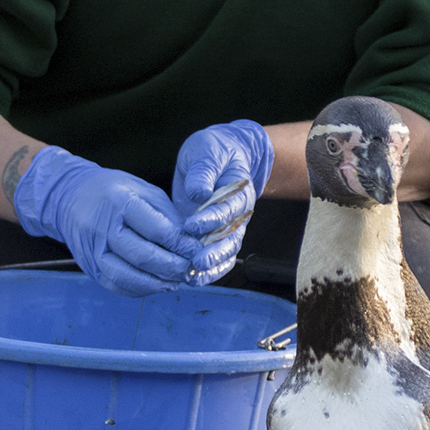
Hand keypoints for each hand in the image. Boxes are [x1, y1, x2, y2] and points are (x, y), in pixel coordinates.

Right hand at [11, 147, 192, 296]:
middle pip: (143, 256)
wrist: (69, 197)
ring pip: (127, 276)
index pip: (157, 230)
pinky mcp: (88, 266)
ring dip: (156, 284)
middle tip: (190, 269)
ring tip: (176, 282)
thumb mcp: (143, 190)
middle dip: (172, 267)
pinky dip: (139, 289)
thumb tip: (190, 244)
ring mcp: (92, 250)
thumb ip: (167, 216)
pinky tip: (155, 285)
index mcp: (120, 202)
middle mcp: (102, 227)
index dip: (181, 245)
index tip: (197, 250)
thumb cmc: (113, 191)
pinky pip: (115, 285)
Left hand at [172, 120, 274, 283]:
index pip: (227, 209)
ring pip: (226, 252)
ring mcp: (229, 227)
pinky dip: (209, 271)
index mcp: (239, 190)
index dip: (210, 218)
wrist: (223, 155)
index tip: (190, 224)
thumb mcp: (206, 150)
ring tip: (192, 276)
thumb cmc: (214, 150)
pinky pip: (219, 258)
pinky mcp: (217, 235)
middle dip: (212, 251)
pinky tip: (194, 279)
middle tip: (194, 260)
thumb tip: (198, 192)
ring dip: (210, 266)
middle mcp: (238, 213)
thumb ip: (203, 170)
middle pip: (230, 238)